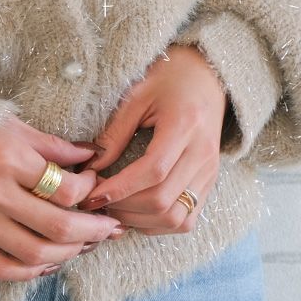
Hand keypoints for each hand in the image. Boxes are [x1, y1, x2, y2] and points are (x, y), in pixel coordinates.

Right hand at [0, 114, 122, 280]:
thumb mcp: (10, 125)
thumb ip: (52, 145)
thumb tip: (93, 154)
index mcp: (8, 159)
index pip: (65, 189)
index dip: (89, 190)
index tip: (94, 182)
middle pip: (58, 227)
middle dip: (93, 231)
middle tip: (111, 228)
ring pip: (35, 253)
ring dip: (69, 254)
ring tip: (86, 244)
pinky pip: (3, 268)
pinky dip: (31, 271)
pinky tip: (49, 261)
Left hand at [76, 44, 227, 236]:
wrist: (207, 77)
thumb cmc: (168, 81)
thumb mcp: (137, 97)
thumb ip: (114, 134)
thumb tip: (90, 168)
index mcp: (185, 126)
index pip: (153, 171)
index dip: (120, 189)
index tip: (91, 195)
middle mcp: (203, 154)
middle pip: (163, 200)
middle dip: (124, 208)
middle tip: (96, 202)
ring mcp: (210, 172)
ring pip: (176, 218)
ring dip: (139, 221)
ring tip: (113, 209)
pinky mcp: (210, 183)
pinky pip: (186, 219)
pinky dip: (158, 223)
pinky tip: (135, 213)